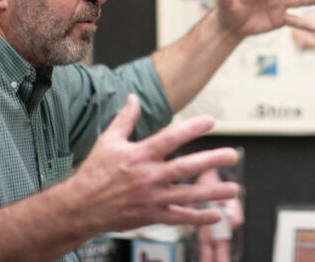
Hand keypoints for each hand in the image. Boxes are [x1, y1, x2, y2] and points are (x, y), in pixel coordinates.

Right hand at [70, 94, 239, 230]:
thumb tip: (133, 97)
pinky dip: (199, 218)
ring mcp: (152, 198)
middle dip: (211, 161)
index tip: (210, 121)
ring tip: (234, 189)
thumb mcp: (107, 141)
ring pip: (188, 195)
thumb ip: (125, 119)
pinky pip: (179, 217)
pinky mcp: (152, 215)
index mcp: (139, 156)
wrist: (80, 207)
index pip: (169, 138)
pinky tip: (217, 215)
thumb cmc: (94, 172)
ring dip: (213, 192)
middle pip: (185, 168)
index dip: (191, 129)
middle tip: (233, 155)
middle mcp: (148, 177)